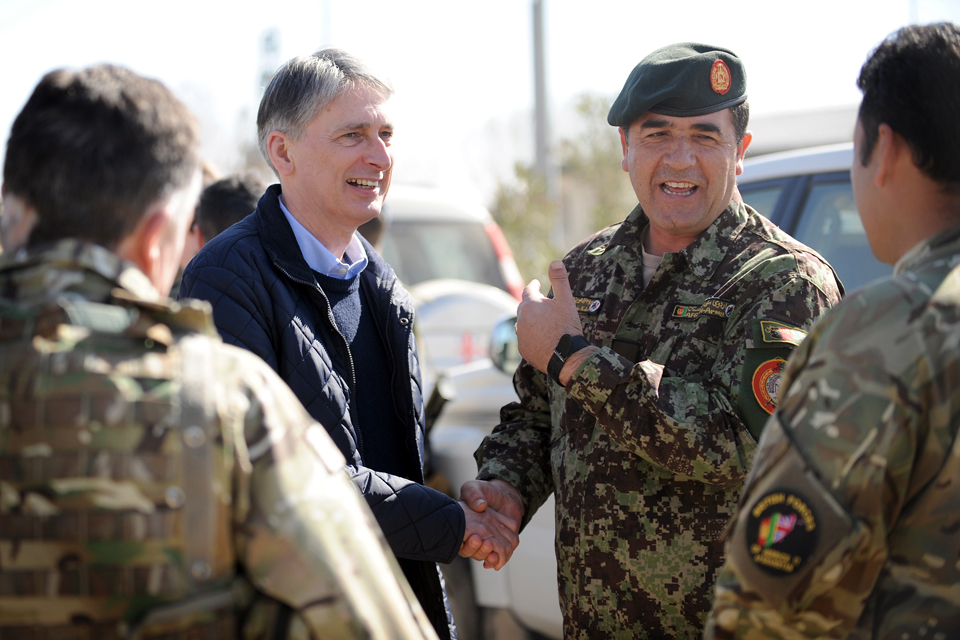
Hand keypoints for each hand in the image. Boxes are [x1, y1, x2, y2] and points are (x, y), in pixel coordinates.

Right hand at [459, 479, 524, 568]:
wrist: (504, 495)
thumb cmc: (485, 491)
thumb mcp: (474, 487)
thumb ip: (474, 494)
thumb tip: (480, 506)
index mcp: (464, 527)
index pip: (461, 543)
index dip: (467, 545)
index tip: (475, 538)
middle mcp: (474, 538)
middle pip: (474, 553)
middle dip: (480, 551)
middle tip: (487, 543)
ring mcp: (489, 542)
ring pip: (487, 556)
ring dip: (490, 557)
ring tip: (494, 554)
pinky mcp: (502, 543)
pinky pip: (502, 555)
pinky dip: (501, 559)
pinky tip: (500, 559)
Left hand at [516, 260, 593, 380]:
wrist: (566, 357)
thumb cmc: (567, 327)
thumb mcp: (566, 301)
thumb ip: (559, 280)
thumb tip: (555, 261)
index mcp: (531, 304)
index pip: (528, 290)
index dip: (533, 286)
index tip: (536, 284)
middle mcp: (521, 318)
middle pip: (524, 306)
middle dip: (532, 303)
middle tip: (542, 303)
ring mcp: (521, 335)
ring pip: (523, 323)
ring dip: (530, 320)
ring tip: (541, 321)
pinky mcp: (523, 349)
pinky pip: (525, 338)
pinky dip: (531, 335)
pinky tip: (541, 338)